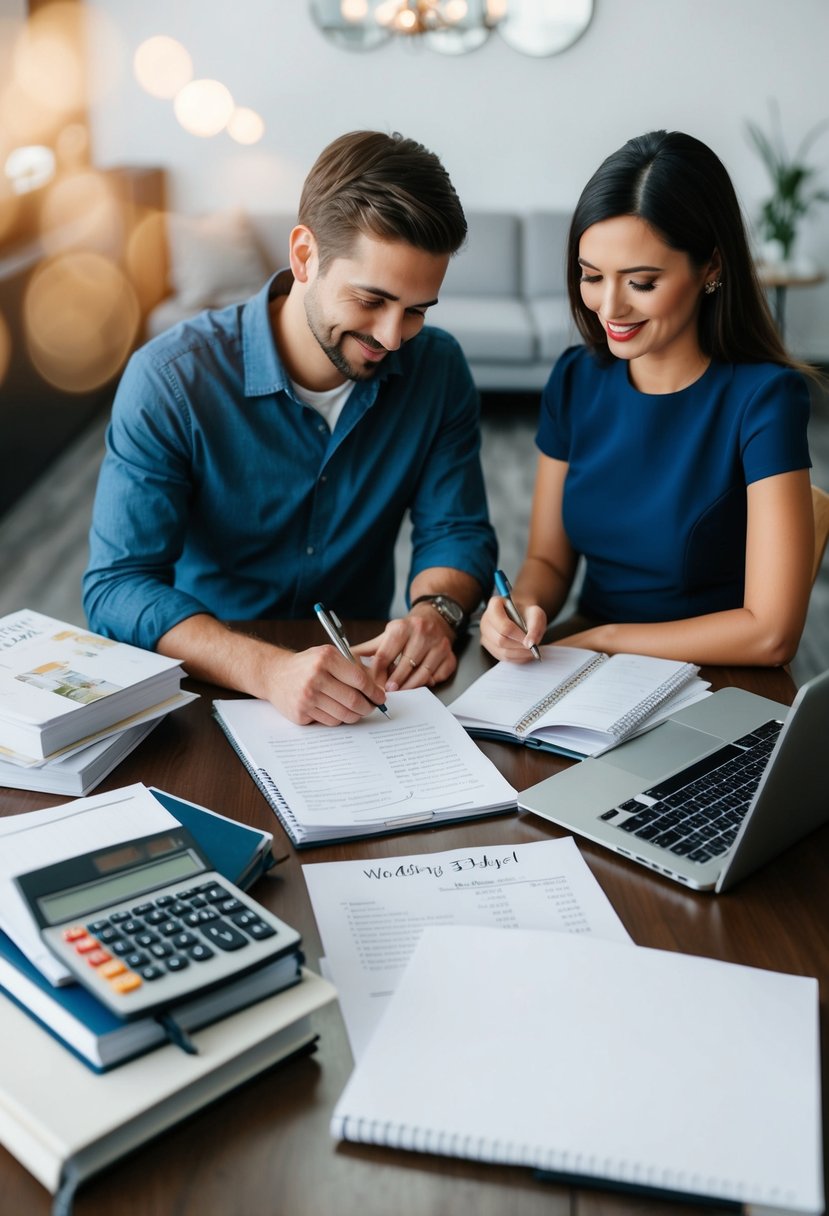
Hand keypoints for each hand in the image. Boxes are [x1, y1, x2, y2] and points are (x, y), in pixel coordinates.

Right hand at [266, 645, 387, 725]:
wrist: (275, 675)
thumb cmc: (307, 665)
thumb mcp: (328, 655)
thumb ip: (351, 668)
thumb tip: (377, 689)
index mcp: (325, 658)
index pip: (359, 680)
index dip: (374, 692)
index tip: (380, 697)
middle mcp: (315, 677)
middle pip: (353, 701)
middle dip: (367, 707)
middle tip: (371, 707)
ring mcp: (307, 697)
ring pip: (343, 715)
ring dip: (355, 715)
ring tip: (356, 710)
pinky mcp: (300, 713)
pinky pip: (330, 722)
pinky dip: (338, 719)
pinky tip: (336, 710)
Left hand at [352, 611, 456, 690]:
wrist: (434, 619)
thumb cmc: (407, 631)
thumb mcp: (386, 635)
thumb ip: (367, 650)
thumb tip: (344, 659)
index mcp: (402, 627)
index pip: (385, 655)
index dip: (377, 673)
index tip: (372, 685)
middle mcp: (422, 633)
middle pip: (404, 665)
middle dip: (394, 682)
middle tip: (387, 692)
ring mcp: (438, 645)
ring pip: (422, 673)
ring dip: (410, 685)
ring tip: (401, 691)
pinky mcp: (449, 656)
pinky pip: (438, 676)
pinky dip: (429, 682)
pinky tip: (420, 683)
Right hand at [480, 596, 546, 661]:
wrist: (522, 616)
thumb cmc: (527, 613)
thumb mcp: (536, 614)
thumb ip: (535, 627)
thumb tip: (530, 644)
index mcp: (495, 605)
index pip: (504, 626)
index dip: (519, 636)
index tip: (531, 640)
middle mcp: (486, 620)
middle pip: (500, 640)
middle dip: (519, 646)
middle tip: (533, 646)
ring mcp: (485, 634)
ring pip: (501, 651)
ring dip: (519, 654)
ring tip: (531, 650)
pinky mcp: (488, 646)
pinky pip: (502, 657)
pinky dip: (516, 658)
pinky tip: (524, 653)